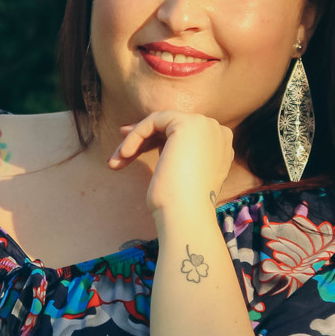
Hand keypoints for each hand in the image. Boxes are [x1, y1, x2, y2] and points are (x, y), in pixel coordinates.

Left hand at [106, 111, 233, 217]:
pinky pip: (153, 121)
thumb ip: (176, 157)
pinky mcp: (188, 122)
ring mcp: (205, 125)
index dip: (155, 141)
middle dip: (142, 138)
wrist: (186, 214)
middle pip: (170, 128)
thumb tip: (159, 147)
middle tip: (122, 151)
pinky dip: (136, 136)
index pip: (182, 136)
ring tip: (115, 162)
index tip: (132, 151)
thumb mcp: (178, 175)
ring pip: (160, 124)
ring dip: (134, 141)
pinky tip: (125, 155)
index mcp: (219, 147)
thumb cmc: (179, 206)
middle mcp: (216, 132)